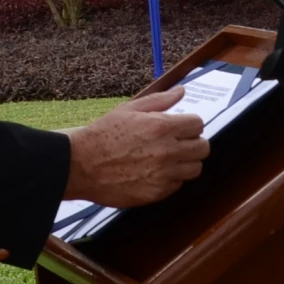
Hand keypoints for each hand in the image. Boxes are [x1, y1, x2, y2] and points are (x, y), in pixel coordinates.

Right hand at [63, 86, 209, 207]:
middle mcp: (167, 151)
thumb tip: (181, 91)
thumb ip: (159, 100)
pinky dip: (171, 179)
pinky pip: (178, 185)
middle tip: (179, 143)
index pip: (198, 124)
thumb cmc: (102, 134)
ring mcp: (163, 174)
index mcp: (162, 127)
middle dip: (193, 143)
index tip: (181, 127)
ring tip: (169, 159)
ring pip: (195, 168)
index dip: (190, 124)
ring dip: (186, 163)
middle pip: (203, 148)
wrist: (80, 165)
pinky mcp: (157, 192)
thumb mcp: (128, 109)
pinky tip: (155, 172)